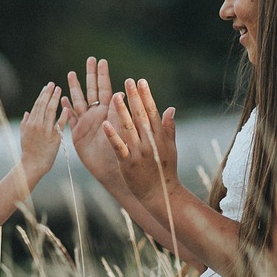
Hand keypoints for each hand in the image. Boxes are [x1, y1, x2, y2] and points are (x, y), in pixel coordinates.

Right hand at [20, 82, 68, 182]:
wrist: (32, 165)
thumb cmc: (28, 151)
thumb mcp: (23, 135)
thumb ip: (25, 122)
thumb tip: (27, 112)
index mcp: (30, 123)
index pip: (37, 105)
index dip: (42, 95)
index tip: (46, 86)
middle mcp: (37, 124)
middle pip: (43, 105)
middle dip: (48, 93)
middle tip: (53, 84)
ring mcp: (46, 130)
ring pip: (50, 111)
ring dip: (55, 99)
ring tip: (59, 89)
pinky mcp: (54, 137)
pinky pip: (59, 124)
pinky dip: (63, 115)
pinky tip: (67, 107)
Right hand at [61, 57, 121, 186]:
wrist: (112, 170)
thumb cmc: (122, 151)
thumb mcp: (122, 129)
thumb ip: (119, 112)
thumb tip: (121, 92)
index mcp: (109, 112)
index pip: (105, 88)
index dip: (102, 75)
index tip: (101, 60)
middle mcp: (97, 115)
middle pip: (91, 90)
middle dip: (90, 75)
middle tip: (89, 59)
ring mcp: (86, 123)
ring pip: (78, 101)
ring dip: (74, 87)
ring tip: (71, 74)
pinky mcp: (77, 133)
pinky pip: (69, 118)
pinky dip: (65, 108)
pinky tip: (61, 98)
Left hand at [102, 78, 178, 204]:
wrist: (161, 195)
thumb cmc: (165, 171)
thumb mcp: (170, 148)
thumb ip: (169, 128)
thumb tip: (171, 108)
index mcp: (159, 137)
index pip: (152, 112)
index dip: (146, 96)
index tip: (140, 81)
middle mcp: (150, 142)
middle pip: (141, 116)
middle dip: (134, 98)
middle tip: (128, 81)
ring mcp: (138, 152)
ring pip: (129, 128)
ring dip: (122, 111)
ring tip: (115, 96)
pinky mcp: (127, 163)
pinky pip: (118, 147)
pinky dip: (112, 135)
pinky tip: (105, 123)